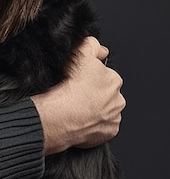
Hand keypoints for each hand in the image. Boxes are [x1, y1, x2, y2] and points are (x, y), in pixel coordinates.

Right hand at [31, 36, 124, 155]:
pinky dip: (93, 123)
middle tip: (76, 92)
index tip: (79, 78)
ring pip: (105, 109)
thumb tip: (101, 49)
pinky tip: (80, 118)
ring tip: (76, 106)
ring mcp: (113, 117)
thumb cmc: (69, 86)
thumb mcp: (79, 53)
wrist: (60, 115)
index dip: (90, 74)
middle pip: (105, 92)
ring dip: (94, 108)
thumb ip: (93, 45)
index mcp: (114, 79)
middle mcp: (118, 99)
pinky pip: (102, 126)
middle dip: (94, 92)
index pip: (104, 73)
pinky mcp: (108, 133)